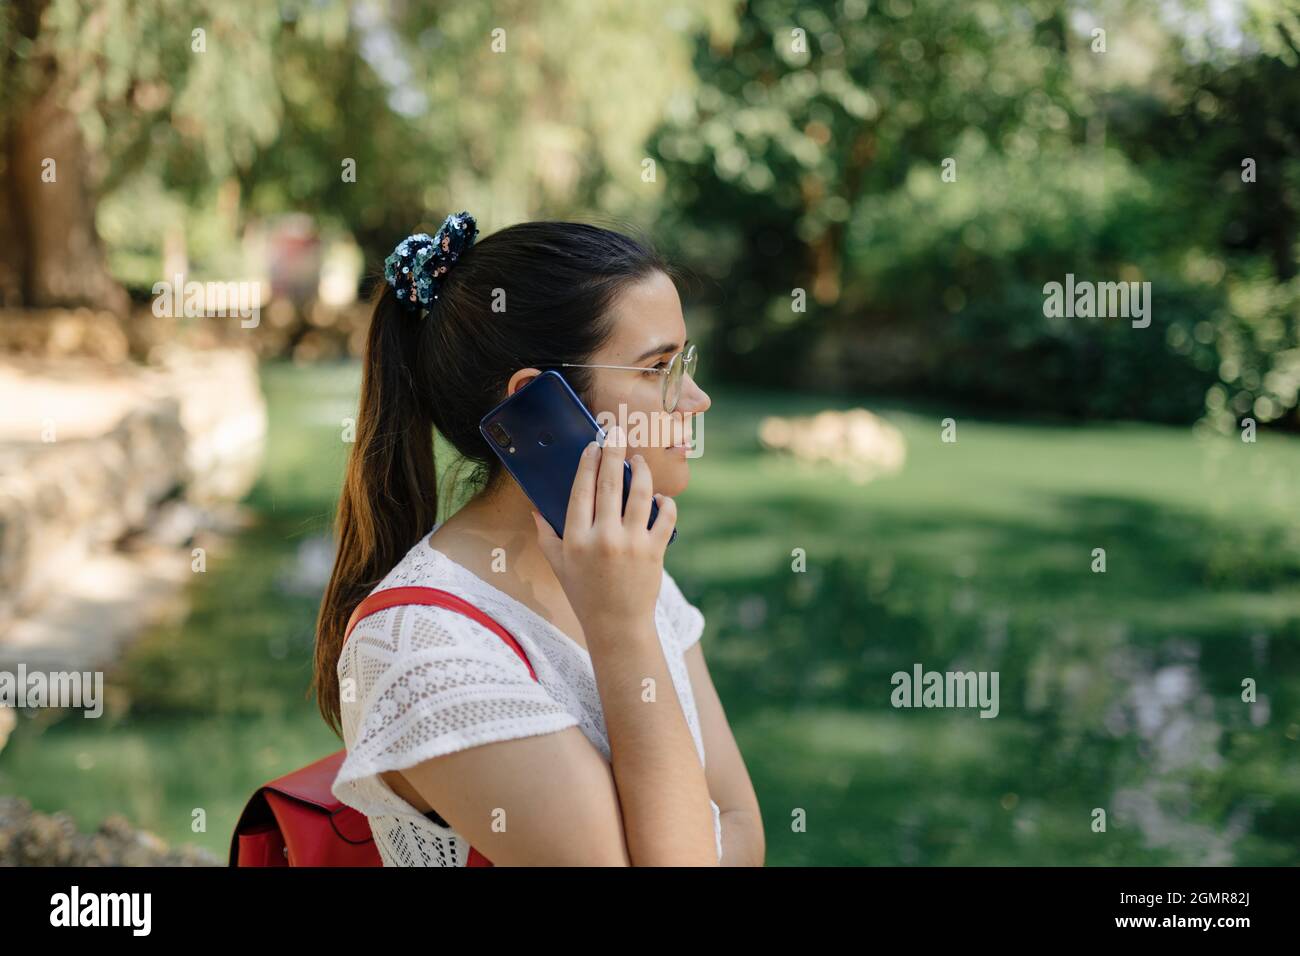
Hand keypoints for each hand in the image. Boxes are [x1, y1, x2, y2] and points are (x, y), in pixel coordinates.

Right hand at [531, 424, 677, 636]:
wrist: (616, 624)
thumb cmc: (584, 593)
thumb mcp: (558, 565)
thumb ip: (546, 535)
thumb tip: (536, 508)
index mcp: (575, 538)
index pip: (581, 490)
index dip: (588, 463)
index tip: (593, 446)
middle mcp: (603, 537)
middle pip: (610, 483)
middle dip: (613, 452)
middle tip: (617, 433)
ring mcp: (631, 544)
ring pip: (640, 493)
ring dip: (641, 470)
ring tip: (639, 460)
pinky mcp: (655, 551)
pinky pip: (665, 516)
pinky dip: (665, 503)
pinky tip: (659, 497)